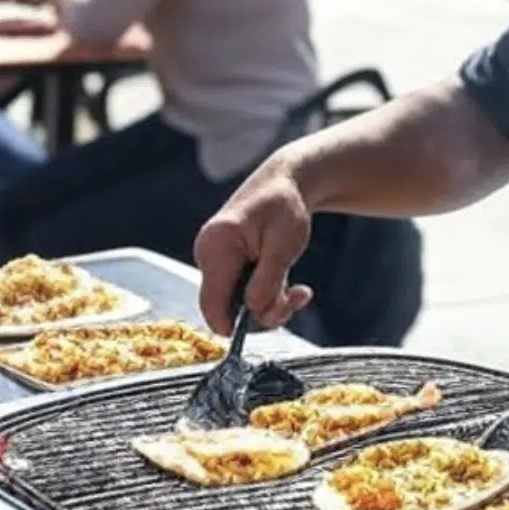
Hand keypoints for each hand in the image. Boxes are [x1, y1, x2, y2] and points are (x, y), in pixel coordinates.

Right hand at [193, 156, 316, 334]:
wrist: (285, 182)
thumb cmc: (285, 208)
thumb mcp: (284, 247)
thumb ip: (267, 282)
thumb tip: (254, 314)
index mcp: (217, 246)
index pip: (212, 304)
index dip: (233, 326)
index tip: (267, 323)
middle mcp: (208, 254)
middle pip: (225, 307)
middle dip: (263, 311)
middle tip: (297, 298)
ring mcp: (215, 260)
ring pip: (237, 303)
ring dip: (270, 303)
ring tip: (300, 291)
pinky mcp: (225, 265)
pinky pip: (242, 293)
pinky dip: (267, 294)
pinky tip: (292, 287)